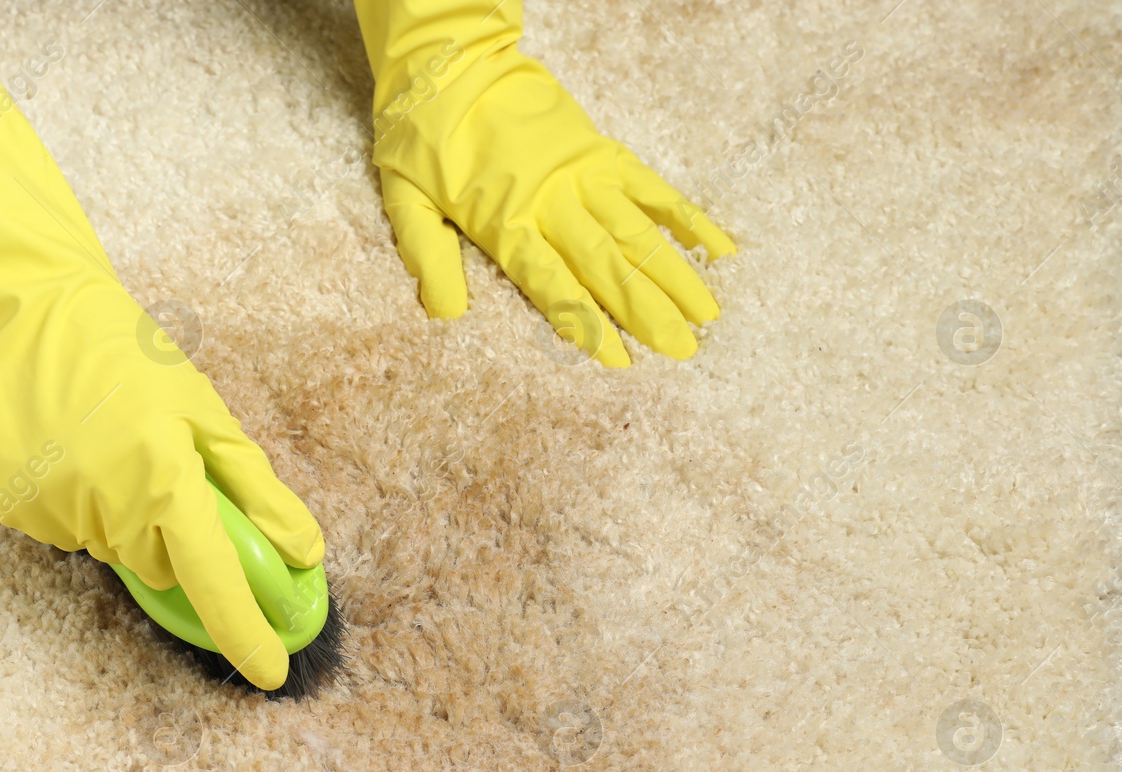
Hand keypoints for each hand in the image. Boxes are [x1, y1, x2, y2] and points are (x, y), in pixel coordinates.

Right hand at [0, 27, 321, 688]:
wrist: (27, 322)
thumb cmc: (130, 359)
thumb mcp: (206, 414)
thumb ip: (256, 490)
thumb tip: (304, 552)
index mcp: (165, 481)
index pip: (214, 580)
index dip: (245, 631)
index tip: (271, 673)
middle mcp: (110, 509)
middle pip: (167, 569)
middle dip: (180, 538)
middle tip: (167, 473)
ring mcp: (59, 515)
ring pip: (121, 554)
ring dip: (133, 522)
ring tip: (115, 451)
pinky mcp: (22, 514)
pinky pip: (77, 536)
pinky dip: (89, 510)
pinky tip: (78, 457)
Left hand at [355, 0, 734, 365]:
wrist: (451, 61)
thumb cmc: (422, 135)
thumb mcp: (404, 199)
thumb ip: (426, 256)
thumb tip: (444, 314)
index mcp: (505, 222)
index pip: (553, 285)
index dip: (588, 323)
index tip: (621, 360)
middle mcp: (552, 202)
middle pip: (607, 265)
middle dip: (647, 311)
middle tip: (684, 350)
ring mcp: (583, 175)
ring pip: (637, 231)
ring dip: (674, 274)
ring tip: (706, 315)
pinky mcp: (601, 151)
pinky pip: (651, 187)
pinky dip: (685, 217)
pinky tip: (717, 248)